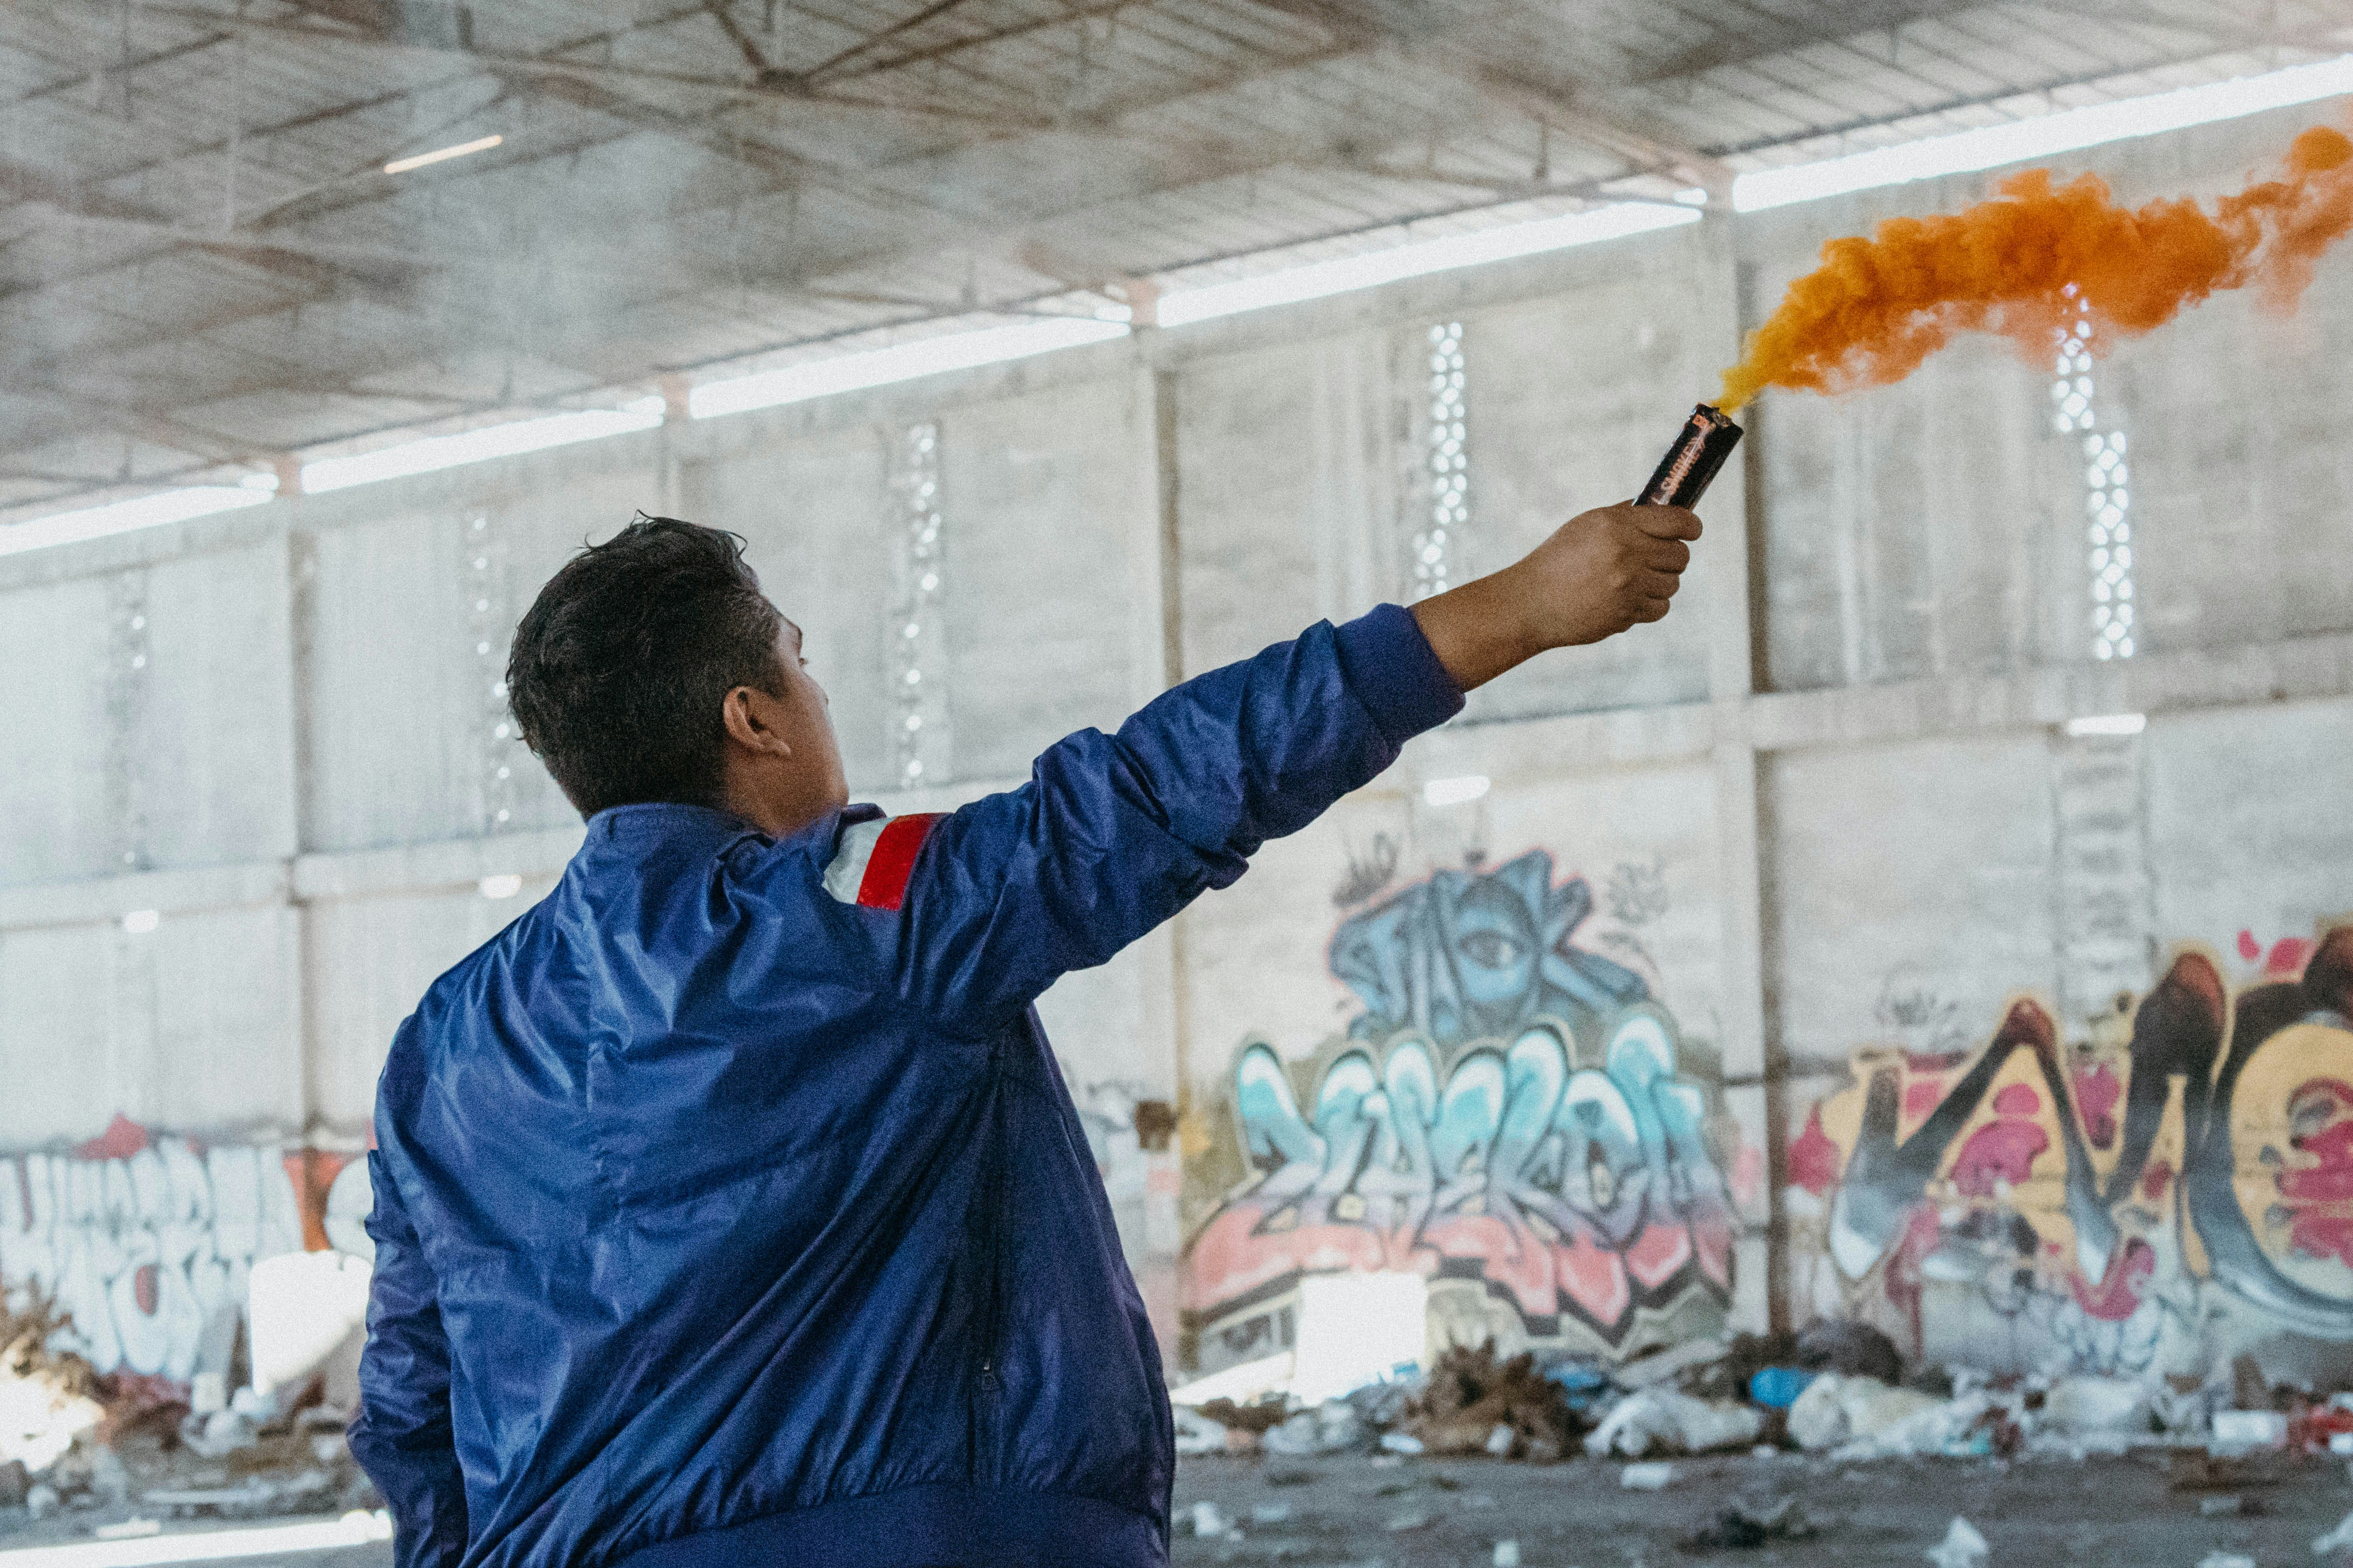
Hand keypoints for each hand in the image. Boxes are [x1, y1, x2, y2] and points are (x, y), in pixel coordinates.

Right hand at [1410, 501, 1700, 691]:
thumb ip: (1627, 516)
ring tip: (1632, 581)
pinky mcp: (1625, 614)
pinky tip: (1627, 600)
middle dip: (1672, 556)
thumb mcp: (1588, 525)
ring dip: (1659, 582)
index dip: (1691, 526)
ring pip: (1672, 584)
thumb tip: (1666, 509)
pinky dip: (1649, 605)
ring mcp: (1627, 586)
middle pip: (1680, 555)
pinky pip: (1660, 608)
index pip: (1677, 521)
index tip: (1691, 530)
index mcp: (1617, 524)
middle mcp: (1626, 553)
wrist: (1530, 603)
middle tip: (1655, 558)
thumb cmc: (1559, 560)